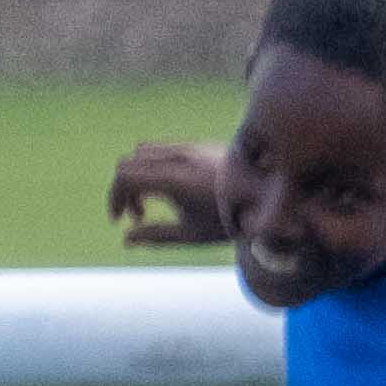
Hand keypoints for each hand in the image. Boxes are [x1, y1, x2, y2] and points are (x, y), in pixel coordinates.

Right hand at [107, 141, 239, 249]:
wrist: (271, 197)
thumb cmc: (232, 220)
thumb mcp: (192, 234)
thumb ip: (156, 236)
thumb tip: (126, 240)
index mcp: (173, 179)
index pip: (123, 177)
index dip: (114, 199)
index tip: (119, 220)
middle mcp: (178, 158)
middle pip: (128, 163)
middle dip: (124, 190)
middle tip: (140, 216)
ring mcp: (188, 148)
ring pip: (142, 153)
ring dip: (138, 176)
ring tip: (153, 203)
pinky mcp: (197, 145)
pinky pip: (161, 149)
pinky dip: (154, 167)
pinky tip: (171, 190)